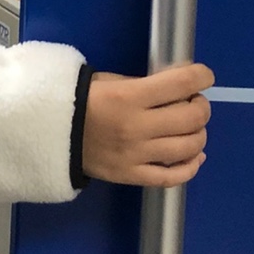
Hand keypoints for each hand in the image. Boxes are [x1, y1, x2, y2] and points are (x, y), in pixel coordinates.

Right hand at [82, 63, 213, 187]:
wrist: (49, 132)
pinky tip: (194, 155)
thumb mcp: (110, 81)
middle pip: (191, 118)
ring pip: (188, 148)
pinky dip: (191, 166)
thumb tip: (179, 85)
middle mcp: (137, 127)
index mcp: (129, 97)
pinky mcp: (132, 176)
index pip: (180, 84)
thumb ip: (144, 85)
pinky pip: (173, 177)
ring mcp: (136, 155)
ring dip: (199, 134)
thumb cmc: (81, 99)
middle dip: (201, 106)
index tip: (204, 76)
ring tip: (190, 127)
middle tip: (194, 102)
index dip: (201, 77)